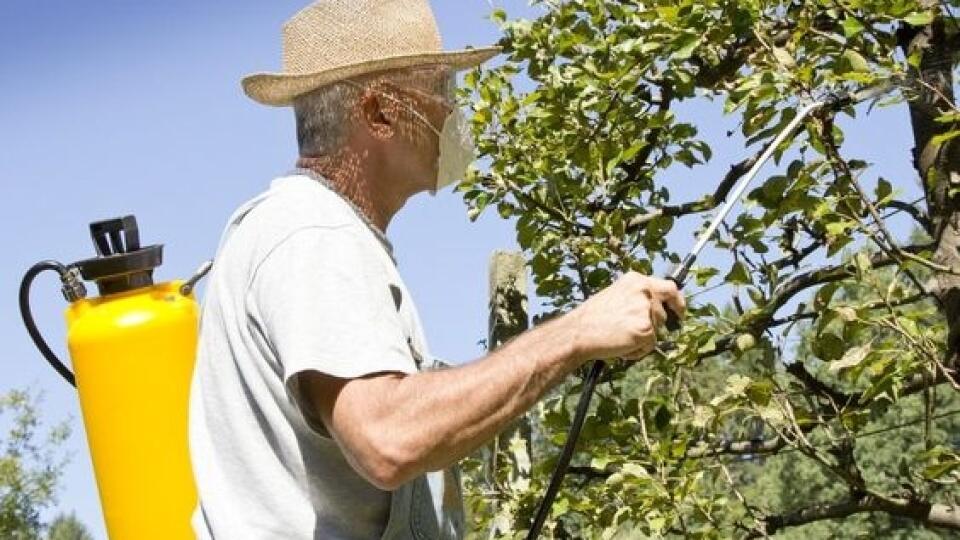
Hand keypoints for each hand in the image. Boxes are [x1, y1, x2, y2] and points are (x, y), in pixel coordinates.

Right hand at [564, 272, 685, 362]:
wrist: (578, 332)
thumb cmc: (592, 318)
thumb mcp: (615, 297)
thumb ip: (636, 299)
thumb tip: (656, 310)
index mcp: (636, 280)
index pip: (669, 287)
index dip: (678, 301)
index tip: (680, 312)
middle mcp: (644, 291)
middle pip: (664, 313)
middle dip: (654, 327)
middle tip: (638, 334)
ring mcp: (646, 310)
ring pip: (657, 331)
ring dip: (642, 338)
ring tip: (619, 337)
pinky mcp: (646, 329)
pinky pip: (650, 345)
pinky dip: (637, 351)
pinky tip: (620, 346)